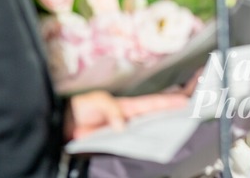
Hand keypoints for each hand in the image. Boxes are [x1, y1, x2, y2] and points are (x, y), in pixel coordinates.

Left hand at [66, 90, 190, 139]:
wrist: (62, 121)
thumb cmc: (79, 105)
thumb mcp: (97, 100)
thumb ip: (111, 110)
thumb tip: (123, 126)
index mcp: (126, 105)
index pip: (151, 104)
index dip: (167, 103)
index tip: (184, 102)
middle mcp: (127, 118)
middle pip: (153, 118)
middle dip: (170, 116)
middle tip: (188, 116)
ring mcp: (121, 131)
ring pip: (144, 132)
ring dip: (158, 133)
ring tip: (175, 134)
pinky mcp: (113, 143)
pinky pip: (130, 145)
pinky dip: (141, 147)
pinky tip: (150, 149)